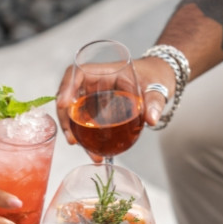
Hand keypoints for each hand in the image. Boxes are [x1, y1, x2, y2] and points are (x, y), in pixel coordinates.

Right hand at [55, 56, 176, 149]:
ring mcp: (93, 98)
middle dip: (66, 119)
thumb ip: (154, 101)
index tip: (64, 104)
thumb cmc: (153, 76)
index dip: (66, 87)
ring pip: (75, 113)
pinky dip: (86, 137)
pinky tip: (93, 151)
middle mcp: (93, 84)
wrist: (158, 81)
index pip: (77, 73)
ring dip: (74, 132)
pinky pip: (86, 122)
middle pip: (70, 97)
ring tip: (86, 150)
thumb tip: (152, 119)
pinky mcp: (97, 111)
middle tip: (72, 139)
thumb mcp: (155, 87)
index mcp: (103, 71)